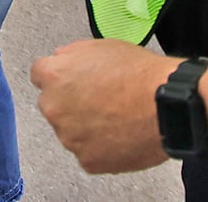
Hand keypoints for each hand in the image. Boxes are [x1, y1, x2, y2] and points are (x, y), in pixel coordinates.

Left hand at [31, 38, 176, 173]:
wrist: (167, 106)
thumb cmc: (140, 74)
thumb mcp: (101, 46)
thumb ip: (72, 53)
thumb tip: (61, 59)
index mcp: (54, 76)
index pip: (39, 74)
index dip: (59, 75)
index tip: (71, 80)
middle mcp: (55, 107)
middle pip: (53, 104)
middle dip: (70, 102)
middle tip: (100, 99)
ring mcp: (70, 137)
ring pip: (70, 130)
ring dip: (85, 125)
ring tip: (116, 116)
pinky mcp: (87, 160)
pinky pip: (88, 152)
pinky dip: (100, 146)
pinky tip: (120, 133)